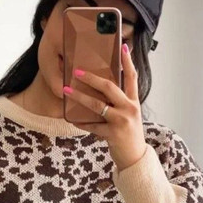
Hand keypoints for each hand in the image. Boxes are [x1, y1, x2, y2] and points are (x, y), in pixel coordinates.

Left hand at [64, 42, 147, 171]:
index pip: (132, 77)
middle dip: (91, 78)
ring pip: (97, 105)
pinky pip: (92, 126)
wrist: (135, 157)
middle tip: (76, 71)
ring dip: (79, 97)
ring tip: (66, 90)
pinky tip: (72, 119)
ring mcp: (121, 121)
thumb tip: (103, 86)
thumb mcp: (129, 114)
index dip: (128, 61)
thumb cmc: (130, 133)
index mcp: (134, 101)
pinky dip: (81, 123)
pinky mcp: (112, 134)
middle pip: (109, 87)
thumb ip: (120, 101)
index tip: (123, 46)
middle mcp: (129, 108)